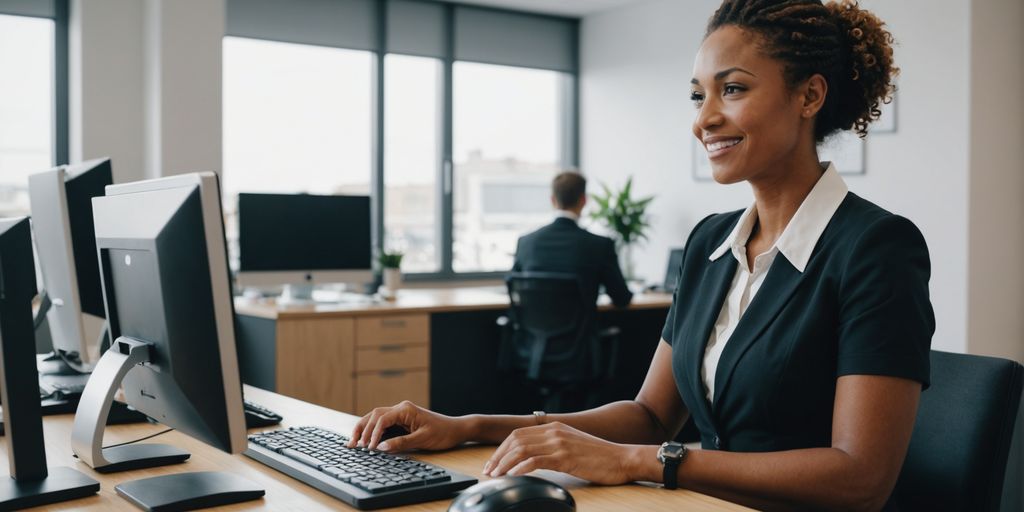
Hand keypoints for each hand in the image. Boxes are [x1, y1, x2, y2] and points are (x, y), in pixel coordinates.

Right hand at [348, 400, 468, 452]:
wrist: (456, 429)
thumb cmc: (442, 433)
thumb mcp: (422, 440)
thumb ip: (400, 443)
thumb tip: (380, 447)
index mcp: (405, 409)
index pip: (382, 419)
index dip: (372, 434)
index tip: (368, 448)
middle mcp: (401, 408)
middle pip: (374, 415)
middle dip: (362, 429)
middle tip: (353, 445)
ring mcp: (400, 413)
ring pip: (375, 417)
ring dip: (364, 429)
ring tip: (353, 442)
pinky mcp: (401, 420)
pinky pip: (382, 423)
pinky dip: (372, 430)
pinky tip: (365, 439)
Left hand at [484, 422, 643, 484]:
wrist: (622, 459)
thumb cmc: (600, 457)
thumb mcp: (573, 445)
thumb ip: (554, 446)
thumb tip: (534, 458)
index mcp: (555, 427)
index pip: (519, 434)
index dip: (502, 448)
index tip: (494, 462)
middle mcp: (555, 431)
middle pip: (516, 440)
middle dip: (498, 456)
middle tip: (489, 470)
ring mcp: (559, 443)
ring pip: (522, 449)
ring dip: (505, 463)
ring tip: (496, 475)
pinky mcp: (565, 457)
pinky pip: (536, 460)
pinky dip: (520, 468)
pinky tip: (513, 476)